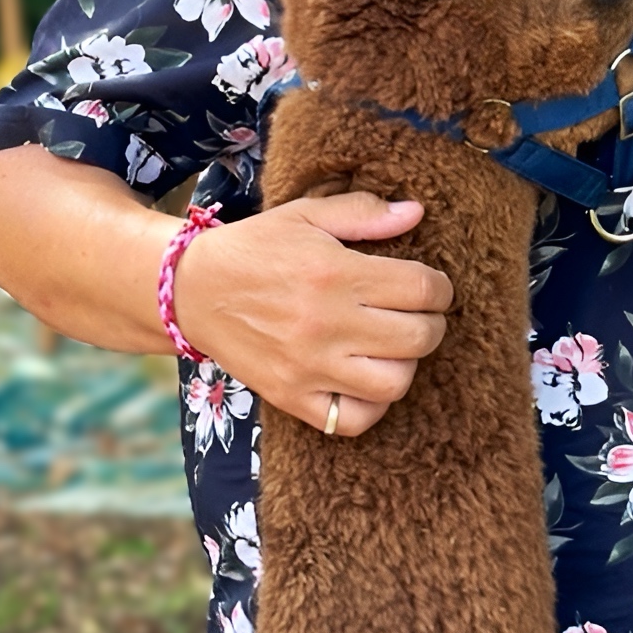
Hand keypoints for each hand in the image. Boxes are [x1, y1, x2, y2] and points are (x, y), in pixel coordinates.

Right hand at [172, 189, 451, 437]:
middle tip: (419, 314)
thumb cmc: (256, 247)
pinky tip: (367, 378)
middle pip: (418, 338)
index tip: (433, 286)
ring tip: (393, 345)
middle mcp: (326, 323)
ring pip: (394, 383)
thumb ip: (364, 213)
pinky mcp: (291, 397)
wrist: (192, 291)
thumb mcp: (307, 215)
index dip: (440, 287)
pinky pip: (352, 420)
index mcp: (335, 273)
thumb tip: (416, 212)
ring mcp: (309, 367)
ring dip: (406, 364)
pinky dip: (371, 405)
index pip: (421, 288)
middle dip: (432, 323)